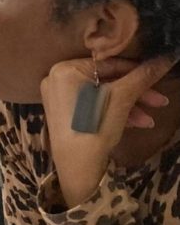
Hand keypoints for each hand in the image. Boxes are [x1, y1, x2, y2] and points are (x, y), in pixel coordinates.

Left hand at [41, 56, 172, 206]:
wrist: (78, 168)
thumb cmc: (95, 126)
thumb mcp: (123, 98)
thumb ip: (144, 75)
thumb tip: (167, 56)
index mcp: (65, 69)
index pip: (109, 64)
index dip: (138, 71)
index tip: (159, 75)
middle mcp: (57, 80)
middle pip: (107, 82)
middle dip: (136, 94)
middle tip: (160, 101)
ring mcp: (59, 99)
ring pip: (103, 97)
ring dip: (129, 106)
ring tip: (150, 120)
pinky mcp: (65, 116)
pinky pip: (94, 107)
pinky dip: (114, 114)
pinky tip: (138, 125)